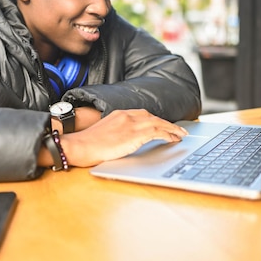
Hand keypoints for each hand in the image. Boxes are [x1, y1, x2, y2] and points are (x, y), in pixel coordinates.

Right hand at [61, 109, 187, 166]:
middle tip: (179, 130)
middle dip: (167, 123)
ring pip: (158, 123)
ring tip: (181, 135)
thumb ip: (117, 133)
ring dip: (171, 129)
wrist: (79, 146)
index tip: (164, 125)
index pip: (143, 114)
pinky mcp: (134, 135)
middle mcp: (127, 116)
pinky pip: (156, 132)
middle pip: (153, 117)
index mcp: (119, 114)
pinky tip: (173, 139)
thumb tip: (126, 141)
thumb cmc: (87, 144)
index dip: (156, 120)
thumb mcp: (104, 133)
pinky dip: (167, 135)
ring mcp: (131, 124)